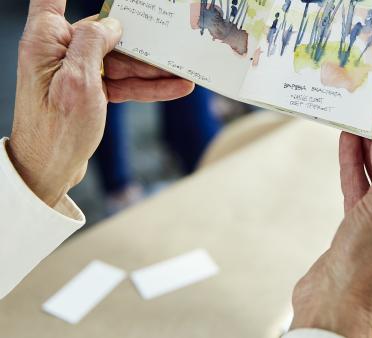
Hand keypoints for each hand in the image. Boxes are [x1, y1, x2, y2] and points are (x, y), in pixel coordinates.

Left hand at [7, 0, 193, 206]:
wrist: (49, 171)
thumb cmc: (56, 130)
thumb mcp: (78, 82)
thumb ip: (92, 44)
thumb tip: (111, 24)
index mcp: (46, 41)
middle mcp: (59, 52)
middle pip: (104, 35)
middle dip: (140, 43)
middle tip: (172, 42)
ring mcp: (76, 73)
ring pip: (119, 62)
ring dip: (151, 69)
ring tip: (184, 71)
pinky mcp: (89, 92)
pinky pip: (122, 83)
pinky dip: (146, 86)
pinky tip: (174, 86)